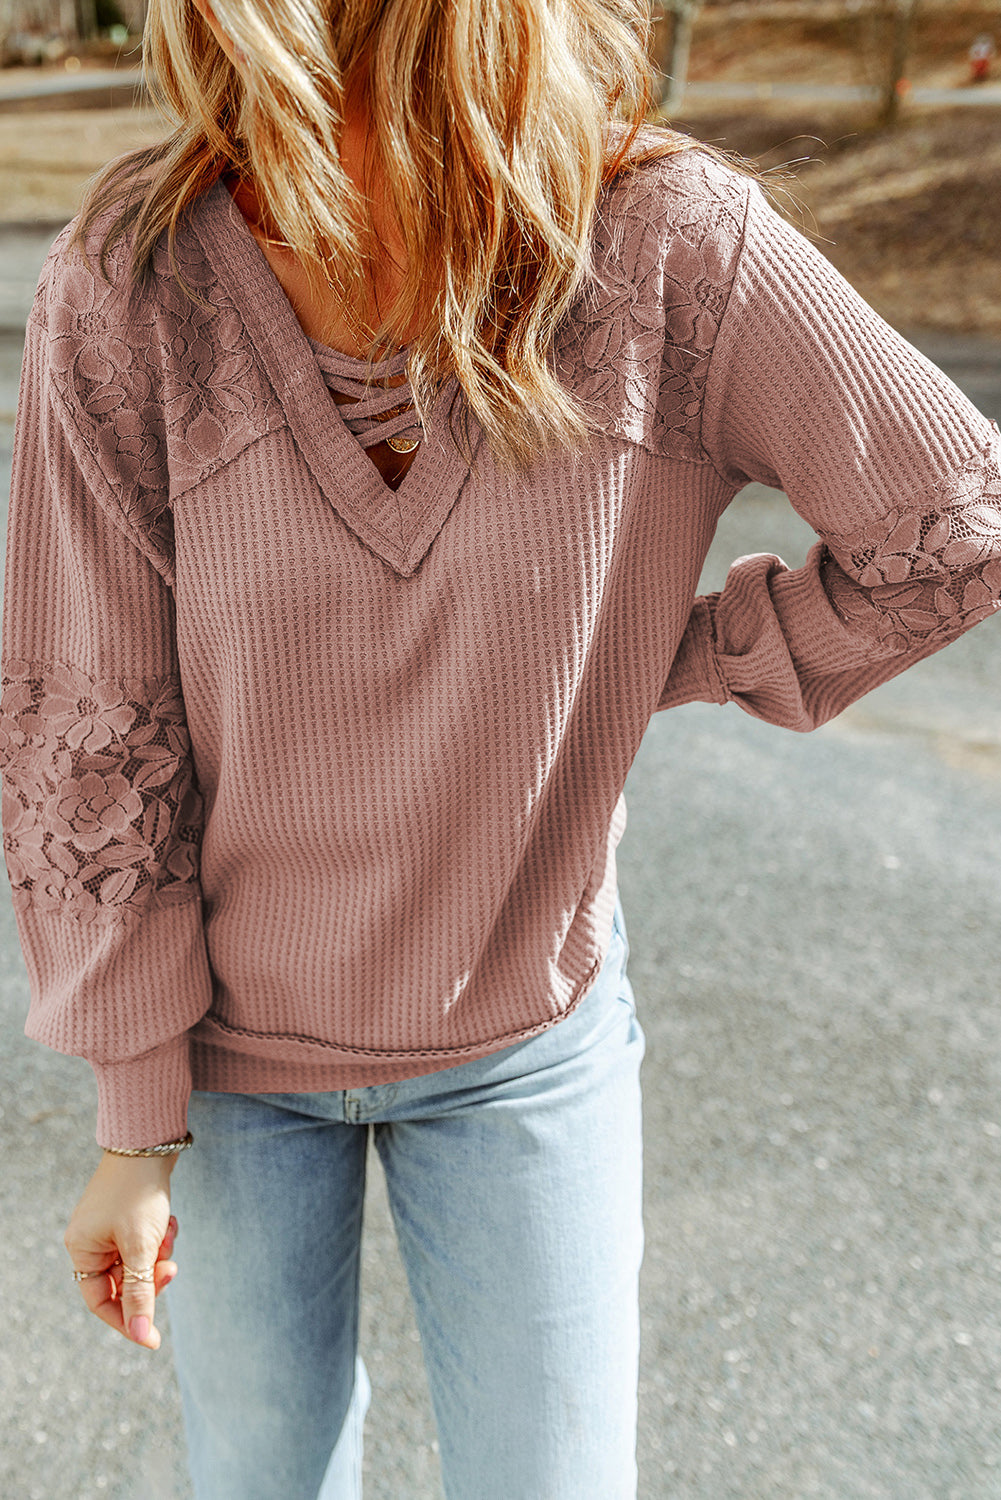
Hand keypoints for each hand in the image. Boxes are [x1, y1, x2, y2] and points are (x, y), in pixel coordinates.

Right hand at [65, 1152, 179, 1350]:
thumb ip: (140, 1293)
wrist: (150, 1143)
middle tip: (170, 1268)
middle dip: (150, 1279)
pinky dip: (161, 1238)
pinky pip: (147, 1243)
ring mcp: (110, 1228)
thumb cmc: (139, 1194)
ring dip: (158, 1255)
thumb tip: (140, 1336)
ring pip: (139, 1262)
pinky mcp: (130, 1217)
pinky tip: (170, 1220)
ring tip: (168, 1234)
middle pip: (123, 1282)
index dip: (127, 1321)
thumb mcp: (141, 1248)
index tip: (153, 1339)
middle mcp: (91, 1241)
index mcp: (82, 1249)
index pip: (101, 1301)